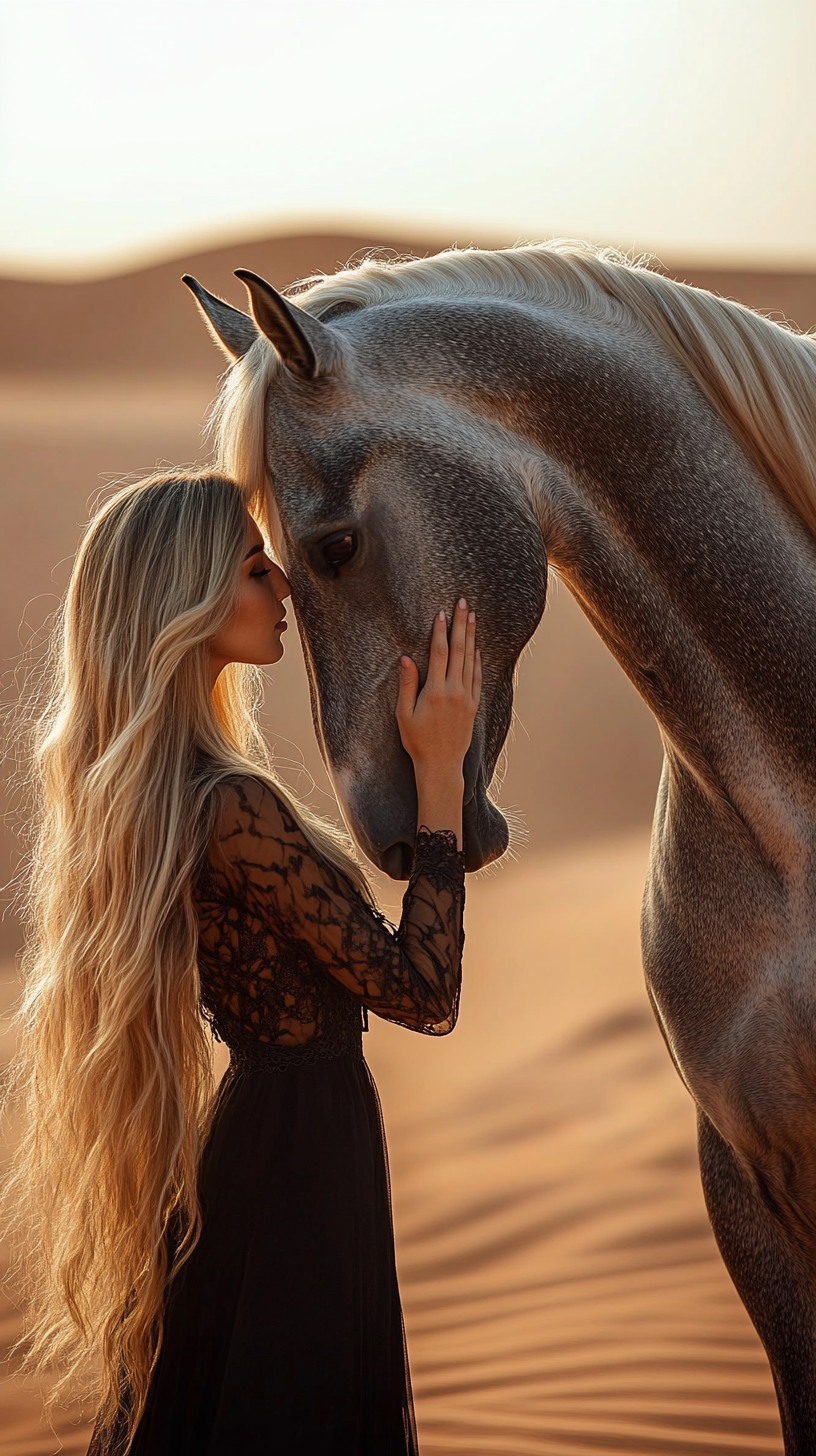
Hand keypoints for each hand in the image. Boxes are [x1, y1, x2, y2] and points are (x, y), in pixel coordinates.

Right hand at [396, 599, 480, 776]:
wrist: (441, 764)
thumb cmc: (417, 741)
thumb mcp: (404, 714)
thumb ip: (407, 684)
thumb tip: (406, 658)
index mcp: (435, 691)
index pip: (439, 653)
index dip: (440, 631)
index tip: (441, 613)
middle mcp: (454, 691)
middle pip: (459, 650)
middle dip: (461, 625)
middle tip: (464, 604)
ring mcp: (467, 698)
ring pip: (470, 660)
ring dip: (471, 637)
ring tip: (472, 617)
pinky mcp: (474, 706)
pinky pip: (477, 677)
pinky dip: (477, 660)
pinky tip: (476, 648)